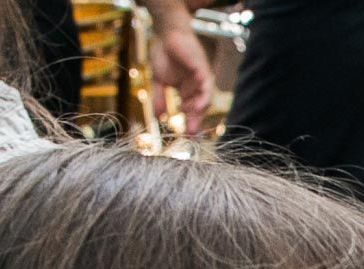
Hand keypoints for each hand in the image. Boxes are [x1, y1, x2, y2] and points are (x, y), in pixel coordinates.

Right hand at [147, 17, 214, 136]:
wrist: (166, 34)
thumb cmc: (164, 54)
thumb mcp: (159, 80)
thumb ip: (159, 98)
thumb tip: (157, 117)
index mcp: (186, 92)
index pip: (189, 112)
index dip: (188, 125)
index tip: (184, 139)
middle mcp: (195, 89)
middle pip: (198, 110)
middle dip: (194, 124)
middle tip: (191, 138)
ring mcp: (200, 80)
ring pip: (204, 100)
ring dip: (199, 114)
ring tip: (193, 126)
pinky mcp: (203, 70)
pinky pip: (206, 86)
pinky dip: (203, 97)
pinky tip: (198, 106)